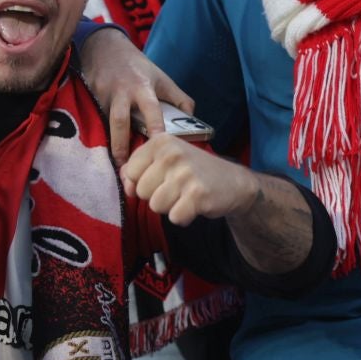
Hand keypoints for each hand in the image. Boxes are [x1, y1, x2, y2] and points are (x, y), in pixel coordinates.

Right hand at [77, 26, 194, 162]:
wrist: (106, 46)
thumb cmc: (138, 67)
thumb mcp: (161, 78)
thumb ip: (178, 99)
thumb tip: (191, 119)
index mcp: (143, 87)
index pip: (151, 109)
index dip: (155, 126)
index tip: (158, 144)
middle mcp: (122, 92)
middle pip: (119, 120)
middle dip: (121, 143)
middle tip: (125, 165)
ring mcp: (103, 94)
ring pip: (104, 121)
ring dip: (108, 142)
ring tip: (115, 163)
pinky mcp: (89, 96)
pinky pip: (94, 117)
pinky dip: (99, 131)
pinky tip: (101, 146)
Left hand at [120, 133, 258, 226]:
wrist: (235, 182)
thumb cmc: (194, 171)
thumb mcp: (166, 159)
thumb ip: (140, 167)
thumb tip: (125, 183)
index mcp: (161, 142)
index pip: (130, 172)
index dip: (140, 182)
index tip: (159, 179)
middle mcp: (172, 154)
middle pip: (141, 191)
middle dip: (156, 195)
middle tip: (177, 188)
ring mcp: (185, 174)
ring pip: (155, 206)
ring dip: (170, 207)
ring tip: (185, 196)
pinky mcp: (197, 195)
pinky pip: (174, 217)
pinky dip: (183, 217)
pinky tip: (194, 206)